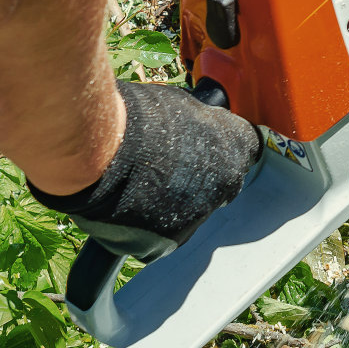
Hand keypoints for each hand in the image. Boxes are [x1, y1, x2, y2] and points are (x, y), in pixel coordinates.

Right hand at [30, 81, 261, 260]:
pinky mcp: (166, 242)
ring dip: (175, 204)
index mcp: (237, 146)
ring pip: (192, 213)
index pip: (246, 147)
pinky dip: (148, 226)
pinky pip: (162, 236)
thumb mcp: (182, 105)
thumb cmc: (137, 117)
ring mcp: (198, 216)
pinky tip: (129, 209)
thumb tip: (199, 124)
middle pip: (220, 184)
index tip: (206, 144)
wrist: (102, 153)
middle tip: (169, 166)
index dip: (223, 144)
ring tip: (141, 188)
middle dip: (201, 177)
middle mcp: (226, 185)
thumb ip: (200, 122)